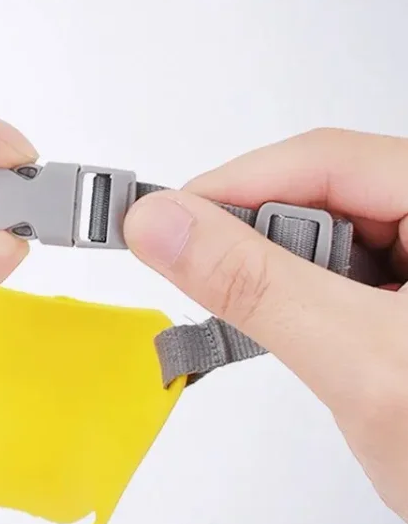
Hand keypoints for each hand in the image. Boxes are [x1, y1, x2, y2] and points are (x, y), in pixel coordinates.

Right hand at [124, 129, 407, 521]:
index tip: (164, 221)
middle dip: (259, 236)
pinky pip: (350, 273)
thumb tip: (164, 225)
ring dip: (283, 275)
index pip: (326, 160)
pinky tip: (299, 333)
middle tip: (206, 282)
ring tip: (263, 324)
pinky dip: (308, 300)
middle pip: (330, 191)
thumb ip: (257, 285)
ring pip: (335, 234)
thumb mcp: (360, 364)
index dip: (235, 186)